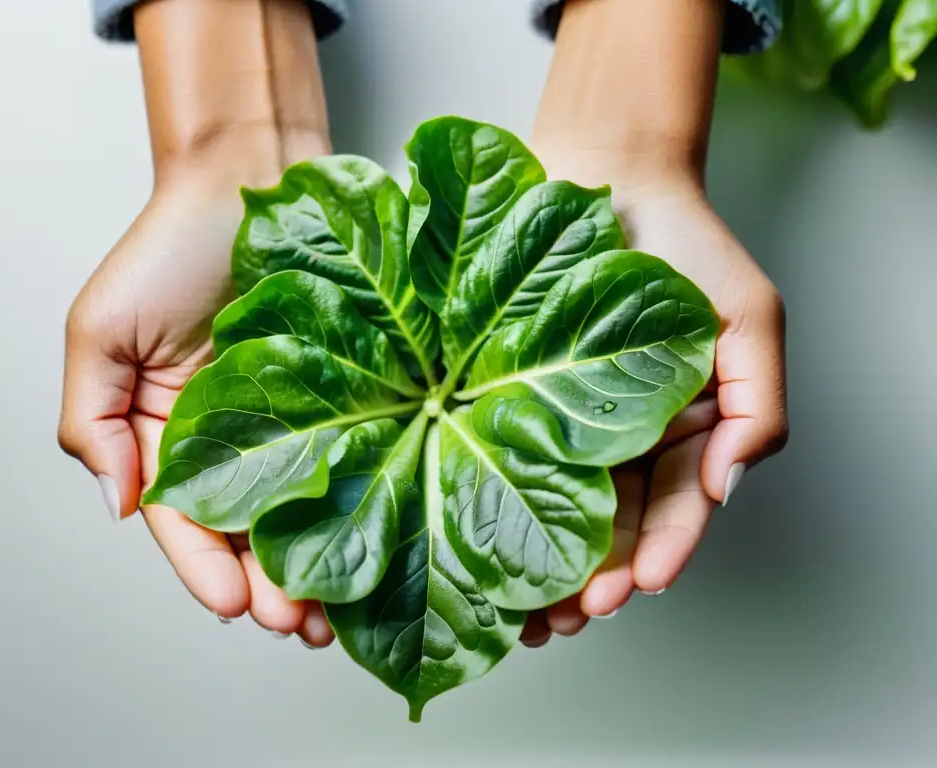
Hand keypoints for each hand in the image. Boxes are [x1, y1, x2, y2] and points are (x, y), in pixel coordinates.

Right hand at [58, 135, 334, 647]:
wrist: (252, 177)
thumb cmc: (169, 248)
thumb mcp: (101, 332)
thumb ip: (92, 423)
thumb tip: (120, 507)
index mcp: (170, 436)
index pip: (183, 522)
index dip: (204, 571)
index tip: (233, 608)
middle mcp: (236, 441)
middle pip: (250, 535)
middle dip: (270, 588)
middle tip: (298, 626)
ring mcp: (297, 423)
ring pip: (306, 514)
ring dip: (318, 568)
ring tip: (337, 614)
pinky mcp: (351, 399)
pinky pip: (355, 464)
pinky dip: (361, 510)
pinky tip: (378, 544)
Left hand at [518, 155, 788, 646]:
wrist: (603, 178)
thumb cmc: (685, 247)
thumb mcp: (748, 316)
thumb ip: (757, 401)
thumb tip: (727, 484)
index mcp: (679, 436)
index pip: (674, 513)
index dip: (659, 555)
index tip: (634, 588)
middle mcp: (619, 443)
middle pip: (609, 532)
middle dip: (590, 585)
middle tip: (563, 622)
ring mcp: (560, 425)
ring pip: (551, 514)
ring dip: (537, 570)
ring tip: (519, 616)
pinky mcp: (507, 402)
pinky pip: (499, 463)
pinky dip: (490, 509)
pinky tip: (471, 546)